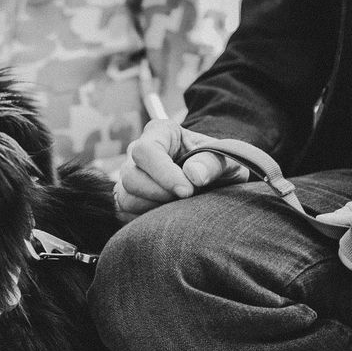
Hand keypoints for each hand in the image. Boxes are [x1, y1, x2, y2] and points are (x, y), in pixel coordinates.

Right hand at [115, 120, 249, 221]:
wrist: (215, 180)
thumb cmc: (217, 164)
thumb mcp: (226, 159)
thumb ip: (213, 163)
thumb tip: (194, 175)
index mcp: (160, 132)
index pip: (146, 151)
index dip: (164, 174)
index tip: (187, 191)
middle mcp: (138, 152)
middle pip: (130, 177)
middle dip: (159, 194)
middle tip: (187, 198)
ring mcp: (130, 175)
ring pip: (125, 198)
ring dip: (154, 207)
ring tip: (179, 205)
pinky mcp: (128, 197)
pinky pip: (126, 213)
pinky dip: (147, 218)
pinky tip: (169, 213)